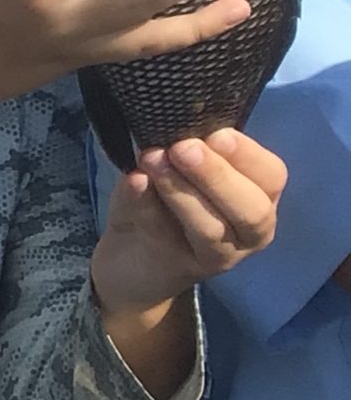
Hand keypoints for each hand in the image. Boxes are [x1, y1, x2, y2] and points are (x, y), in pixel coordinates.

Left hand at [90, 129, 287, 319]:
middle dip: (217, 174)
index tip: (216, 133)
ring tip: (152, 160)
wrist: (128, 259)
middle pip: (251, 209)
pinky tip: (133, 181)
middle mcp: (248, 233)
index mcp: (258, 198)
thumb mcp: (175, 169)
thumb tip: (175, 131)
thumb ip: (184, 153)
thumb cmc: (162, 202)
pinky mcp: (175, 269)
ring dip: (180, 190)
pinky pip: (163, 235)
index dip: (246, 154)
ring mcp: (215, 257)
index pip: (270, 176)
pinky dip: (146, 205)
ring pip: (209, 228)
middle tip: (182, 148)